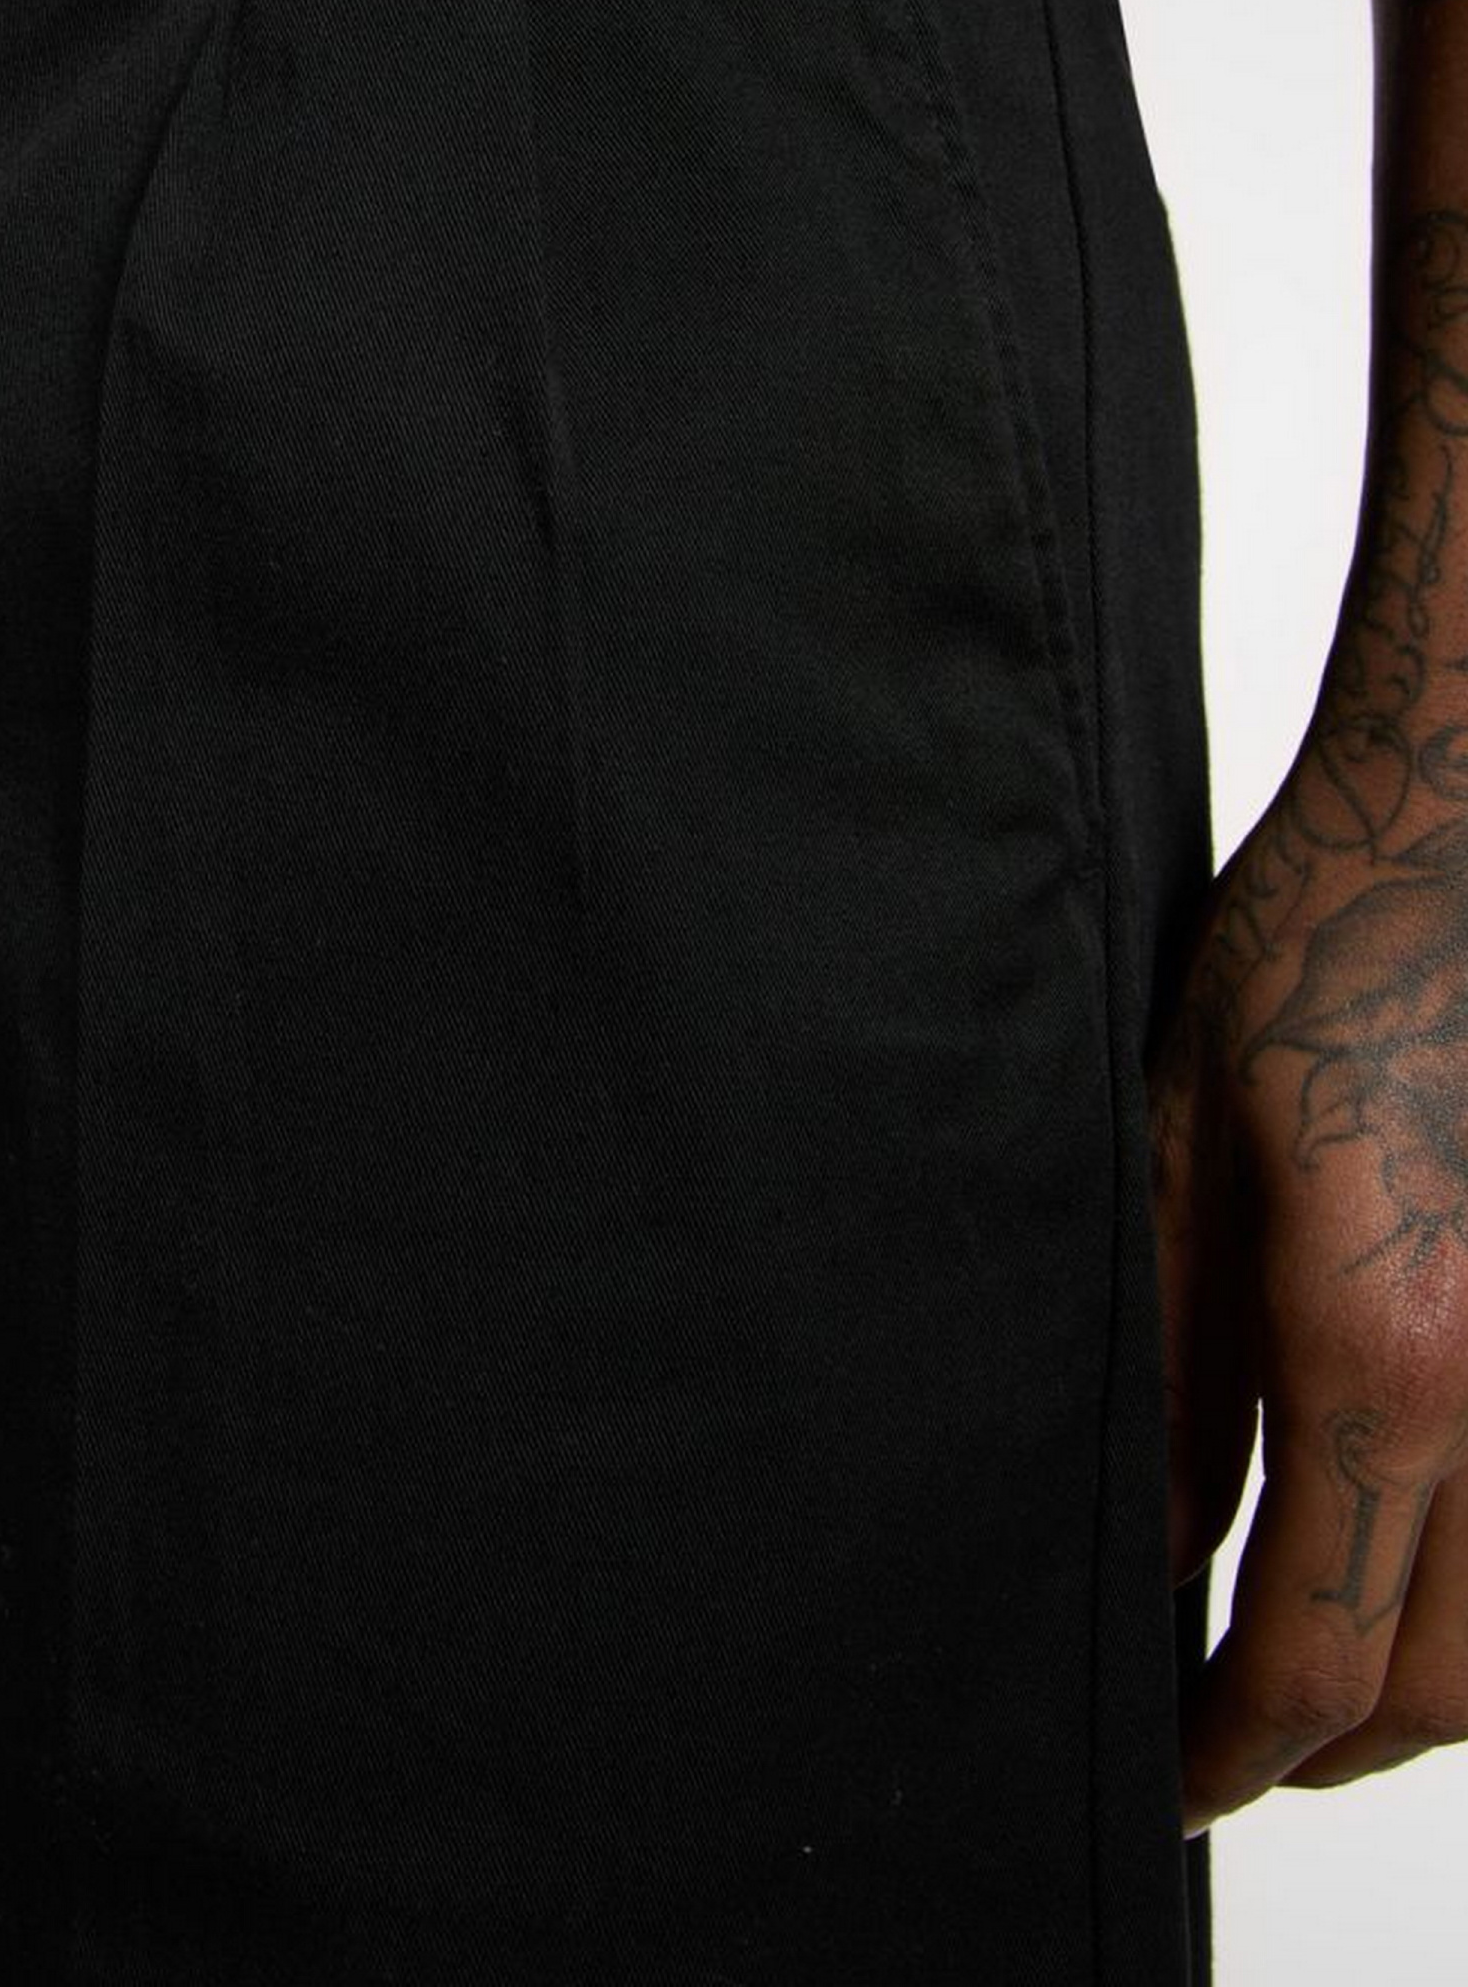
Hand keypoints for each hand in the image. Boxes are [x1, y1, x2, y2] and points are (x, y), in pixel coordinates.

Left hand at [1151, 735, 1467, 1837]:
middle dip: (1320, 1739)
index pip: (1313, 1643)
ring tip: (1298, 1667)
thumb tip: (1167, 1543)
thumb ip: (1178, 1378)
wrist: (1459, 832)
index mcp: (1386, 1351)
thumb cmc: (1313, 960)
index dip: (1232, 1743)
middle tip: (1217, 1734)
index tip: (1174, 1773)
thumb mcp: (1180, 1163)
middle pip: (1440, 1683)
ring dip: (1416, 1686)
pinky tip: (1403, 1556)